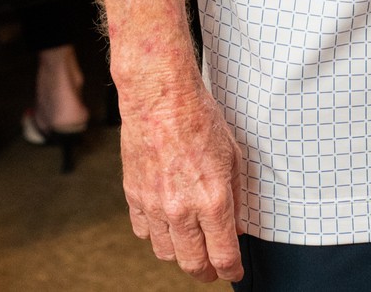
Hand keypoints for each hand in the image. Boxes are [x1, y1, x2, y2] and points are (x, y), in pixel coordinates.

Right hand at [120, 74, 243, 282]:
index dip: (230, 270)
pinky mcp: (134, 196)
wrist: (161, 97)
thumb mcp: (232, 155)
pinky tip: (165, 223)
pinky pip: (143, 232)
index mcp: (212, 199)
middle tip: (213, 269)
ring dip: (180, 254)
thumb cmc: (199, 118)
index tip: (233, 272)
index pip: (223, 255)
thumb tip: (236, 226)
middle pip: (193, 263)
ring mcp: (155, 205)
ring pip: (166, 253)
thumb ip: (236, 196)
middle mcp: (182, 209)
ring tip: (190, 245)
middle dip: (207, 272)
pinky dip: (156, 234)